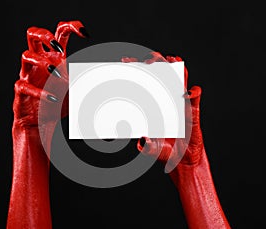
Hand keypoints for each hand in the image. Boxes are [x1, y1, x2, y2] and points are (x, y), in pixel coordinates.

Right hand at [13, 21, 88, 126]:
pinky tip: (54, 99)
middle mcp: (39, 62)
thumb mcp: (79, 89)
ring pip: (26, 55)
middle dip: (45, 35)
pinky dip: (40, 92)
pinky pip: (25, 85)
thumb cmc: (60, 103)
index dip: (71, 27)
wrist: (41, 122)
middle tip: (58, 48)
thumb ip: (90, 79)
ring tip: (58, 74)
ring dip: (43, 62)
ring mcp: (28, 74)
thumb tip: (114, 72)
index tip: (85, 34)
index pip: (58, 33)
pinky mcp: (21, 91)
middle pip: (33, 35)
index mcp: (53, 57)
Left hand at [123, 52, 203, 169]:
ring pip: (179, 80)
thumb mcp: (153, 149)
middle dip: (155, 63)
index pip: (144, 83)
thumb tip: (142, 140)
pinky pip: (195, 98)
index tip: (126, 62)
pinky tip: (190, 92)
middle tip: (148, 61)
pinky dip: (195, 92)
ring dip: (176, 68)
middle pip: (161, 75)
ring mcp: (180, 104)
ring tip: (171, 60)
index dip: (136, 70)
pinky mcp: (193, 111)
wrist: (183, 160)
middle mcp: (166, 101)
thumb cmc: (166, 151)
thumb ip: (147, 146)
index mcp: (153, 105)